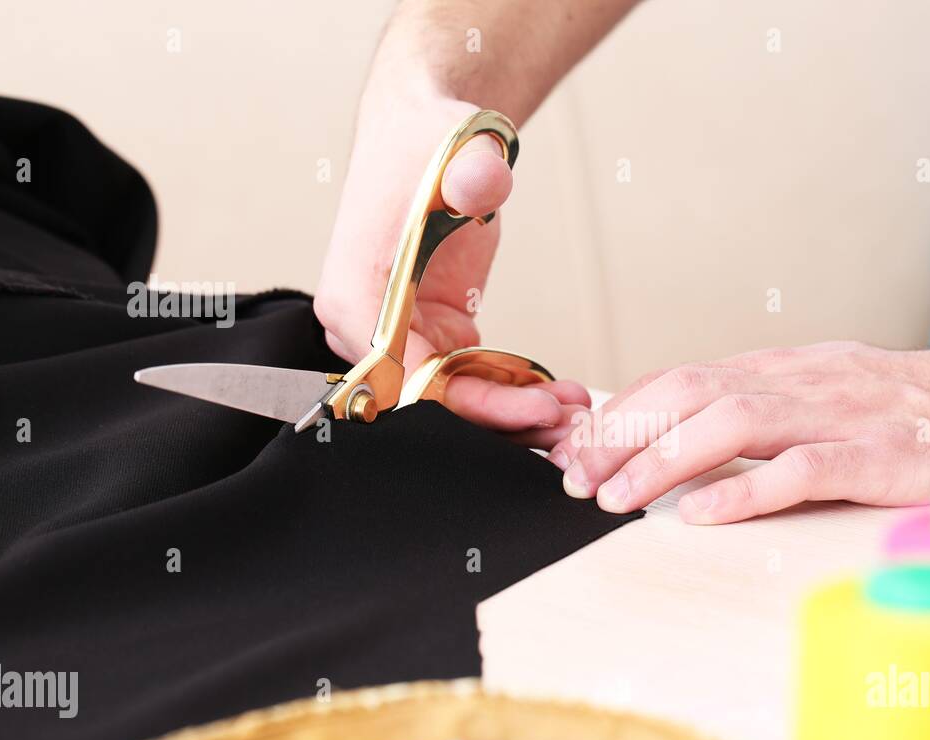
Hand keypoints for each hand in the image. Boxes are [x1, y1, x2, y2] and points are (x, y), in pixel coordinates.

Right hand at [314, 94, 588, 441]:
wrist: (426, 131)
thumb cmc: (427, 142)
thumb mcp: (453, 153)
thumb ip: (471, 174)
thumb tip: (481, 186)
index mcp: (355, 294)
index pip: (404, 374)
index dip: (468, 399)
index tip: (530, 406)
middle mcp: (367, 327)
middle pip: (432, 396)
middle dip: (502, 415)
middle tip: (565, 419)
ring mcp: (401, 333)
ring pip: (455, 396)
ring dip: (513, 411)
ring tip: (574, 413)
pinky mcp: (432, 332)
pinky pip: (469, 378)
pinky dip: (510, 389)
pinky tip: (557, 393)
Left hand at [545, 340, 929, 523]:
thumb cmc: (903, 408)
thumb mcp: (819, 392)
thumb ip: (757, 408)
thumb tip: (676, 434)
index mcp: (784, 367)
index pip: (683, 379)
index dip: (623, 412)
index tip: (576, 448)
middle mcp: (804, 381)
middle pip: (693, 394)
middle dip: (625, 435)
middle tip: (576, 479)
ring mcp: (844, 415)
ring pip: (736, 424)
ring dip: (665, 460)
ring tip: (618, 496)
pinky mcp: (884, 456)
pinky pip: (807, 469)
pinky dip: (749, 491)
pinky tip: (704, 515)